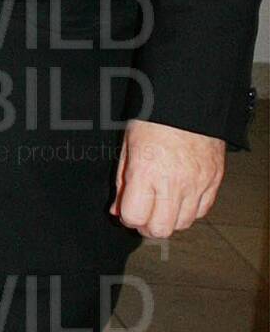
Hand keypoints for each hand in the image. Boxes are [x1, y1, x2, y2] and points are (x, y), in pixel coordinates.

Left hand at [112, 120, 225, 239]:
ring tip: (162, 203)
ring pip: (182, 224)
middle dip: (148, 225)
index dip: (128, 217)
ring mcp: (197, 183)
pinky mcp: (214, 180)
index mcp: (147, 171)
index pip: (135, 217)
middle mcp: (174, 182)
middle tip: (144, 212)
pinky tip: (180, 197)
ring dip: (169, 219)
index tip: (128, 208)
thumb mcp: (127, 147)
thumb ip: (122, 183)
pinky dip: (189, 210)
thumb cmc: (154, 119)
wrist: (189, 102)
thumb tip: (117, 210)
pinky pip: (202, 211)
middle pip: (160, 229)